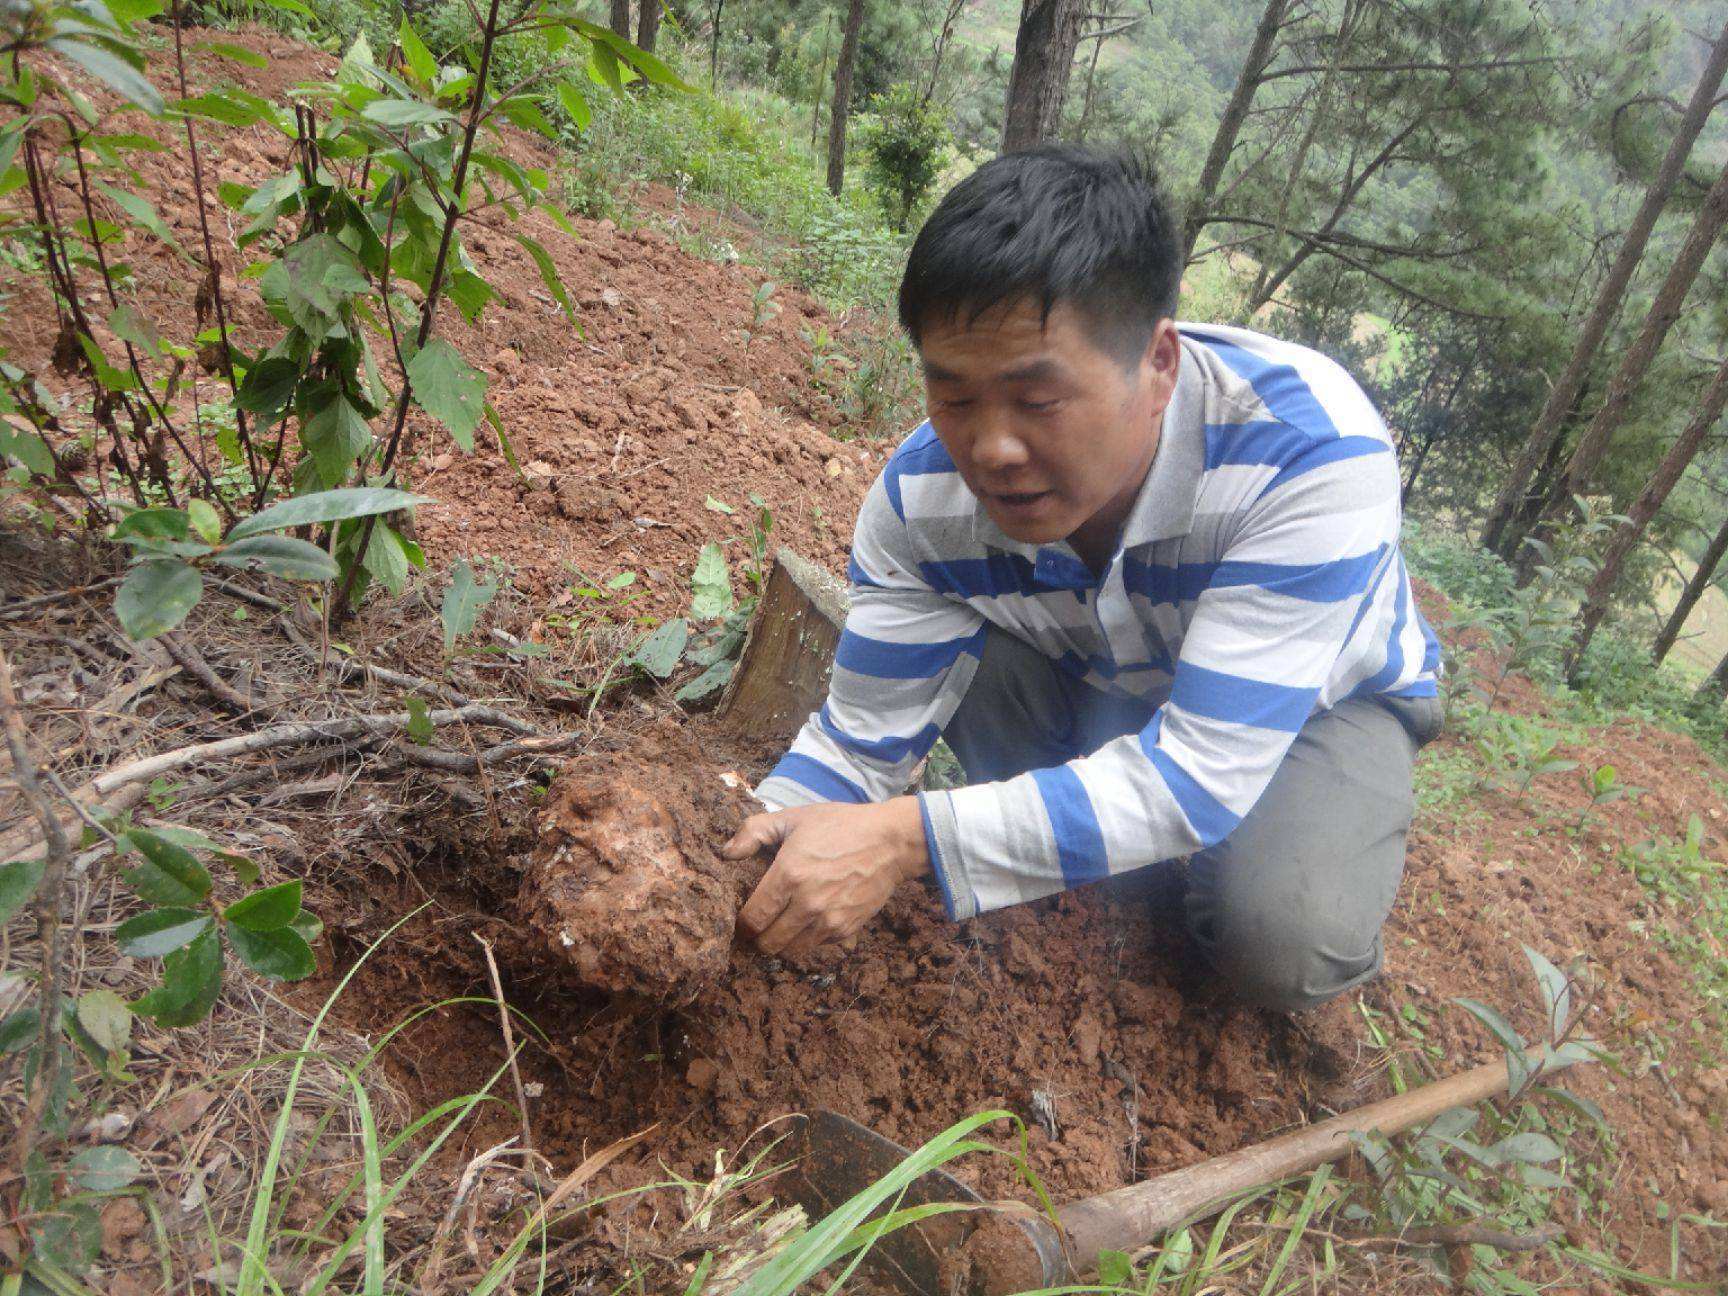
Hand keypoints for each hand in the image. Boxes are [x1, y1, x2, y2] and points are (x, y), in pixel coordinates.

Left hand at [723, 798, 928, 957]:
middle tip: (759, 926)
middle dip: (758, 938)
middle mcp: (807, 903)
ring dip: (782, 943)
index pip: (752, 918)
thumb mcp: (794, 818)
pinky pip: (816, 946)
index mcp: (789, 875)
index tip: (742, 918)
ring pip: (791, 951)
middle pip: (768, 944)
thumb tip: (727, 852)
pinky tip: (807, 920)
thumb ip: (754, 831)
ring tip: (781, 927)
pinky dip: (807, 939)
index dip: (742, 923)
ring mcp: (829, 920)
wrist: (890, 842)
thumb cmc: (840, 825)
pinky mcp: (846, 929)